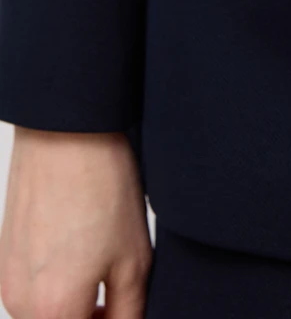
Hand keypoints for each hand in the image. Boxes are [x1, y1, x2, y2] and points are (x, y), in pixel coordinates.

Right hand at [0, 128, 151, 318]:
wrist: (65, 133)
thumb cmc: (102, 188)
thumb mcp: (134, 260)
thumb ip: (128, 313)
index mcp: (54, 313)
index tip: (125, 308)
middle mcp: (20, 305)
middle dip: (94, 318)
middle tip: (121, 292)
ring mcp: (8, 281)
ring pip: (47, 313)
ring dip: (75, 303)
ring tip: (104, 262)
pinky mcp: (5, 258)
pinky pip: (34, 288)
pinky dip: (58, 282)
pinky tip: (82, 246)